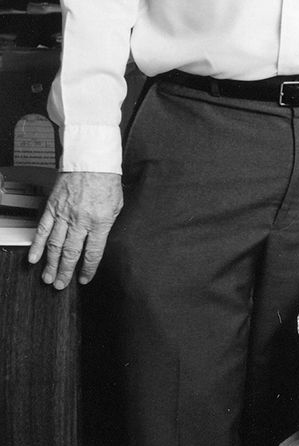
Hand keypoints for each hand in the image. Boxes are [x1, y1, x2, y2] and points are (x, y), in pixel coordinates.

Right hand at [28, 171, 122, 289]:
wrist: (91, 159)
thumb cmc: (106, 180)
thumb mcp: (117, 205)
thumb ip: (107, 225)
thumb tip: (99, 241)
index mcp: (100, 222)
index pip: (93, 253)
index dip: (88, 269)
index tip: (83, 279)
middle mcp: (81, 220)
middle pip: (71, 253)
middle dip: (65, 272)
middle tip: (60, 285)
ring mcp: (64, 214)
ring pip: (55, 245)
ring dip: (51, 264)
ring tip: (48, 278)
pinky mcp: (53, 207)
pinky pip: (43, 230)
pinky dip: (37, 246)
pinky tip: (33, 258)